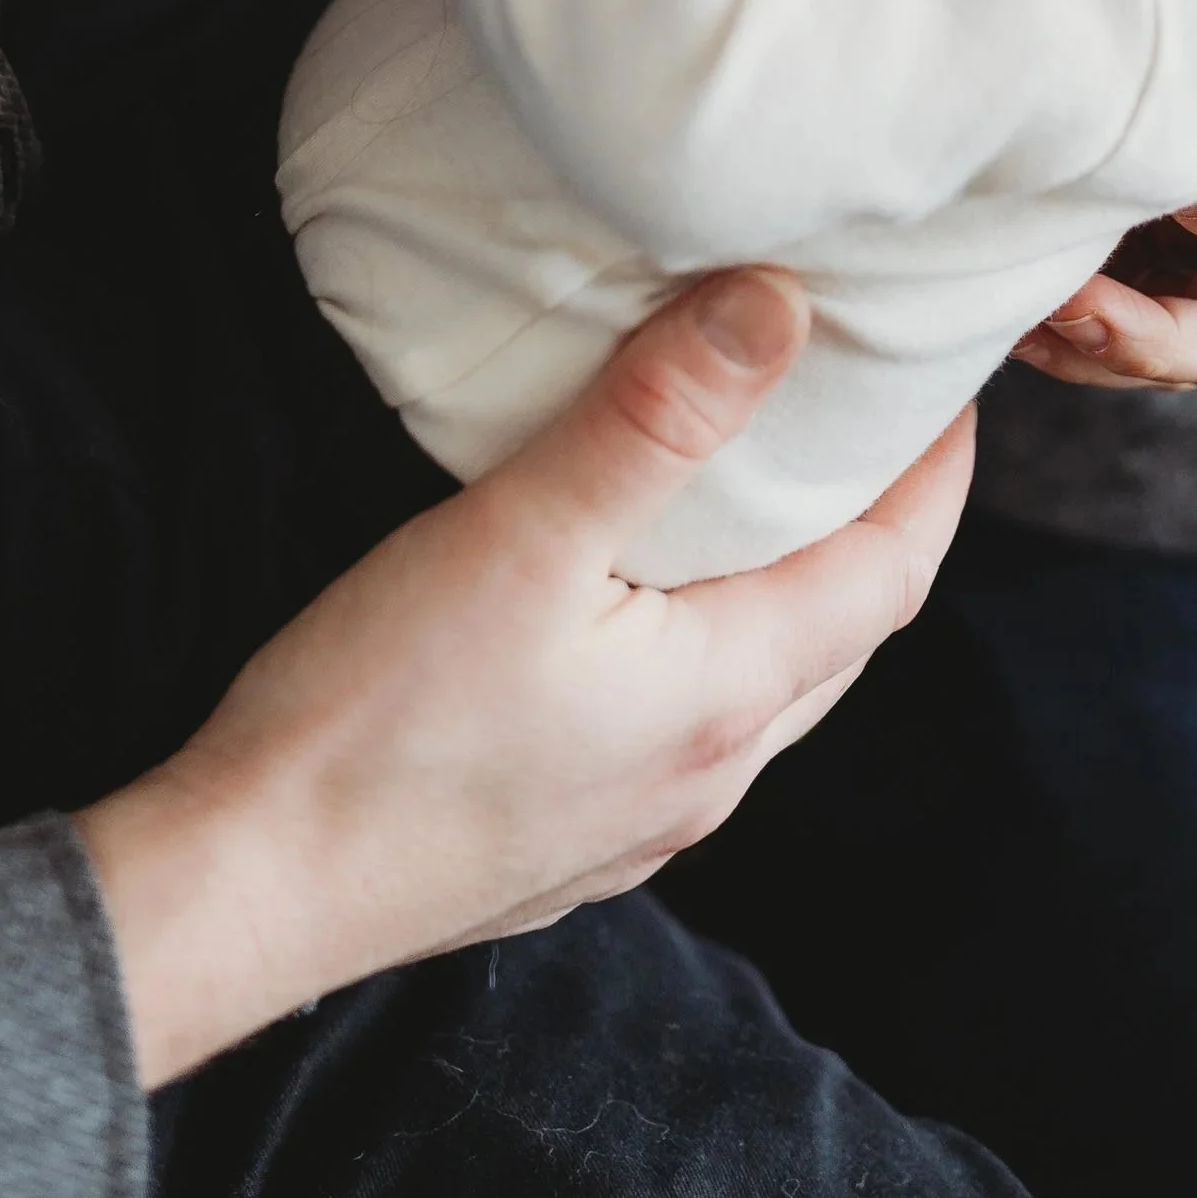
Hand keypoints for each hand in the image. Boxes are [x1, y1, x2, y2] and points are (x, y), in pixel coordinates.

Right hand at [80, 272, 970, 1089]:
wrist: (248, 891)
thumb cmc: (377, 717)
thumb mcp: (520, 535)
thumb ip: (655, 418)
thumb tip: (779, 306)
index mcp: (726, 697)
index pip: (892, 572)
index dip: (937, 475)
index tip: (948, 386)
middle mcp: (708, 776)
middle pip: (843, 634)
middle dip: (875, 524)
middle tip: (865, 418)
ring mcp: (640, 824)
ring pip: (765, 688)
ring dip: (788, 588)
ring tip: (761, 492)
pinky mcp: (570, 843)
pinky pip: (686, 730)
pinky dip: (709, 646)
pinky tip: (641, 610)